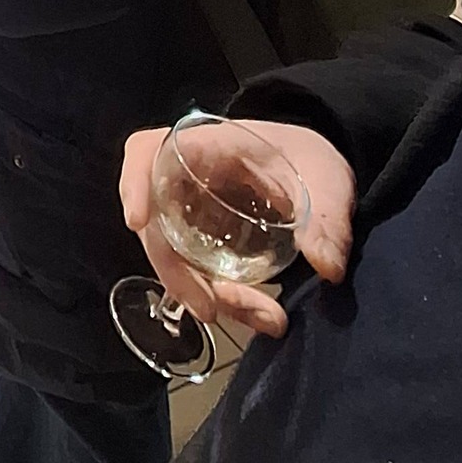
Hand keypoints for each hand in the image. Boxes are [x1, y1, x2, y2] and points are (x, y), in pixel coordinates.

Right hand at [119, 120, 355, 339]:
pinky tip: (260, 313)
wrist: (310, 169)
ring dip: (202, 291)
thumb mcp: (326, 178)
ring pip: (172, 253)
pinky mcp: (199, 236)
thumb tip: (327, 266)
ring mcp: (188, 209)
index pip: (149, 151)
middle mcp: (184, 176)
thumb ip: (327, 218)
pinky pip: (193, 268)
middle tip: (211, 309)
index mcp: (207, 145)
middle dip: (176, 270)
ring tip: (260, 317)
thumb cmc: (306, 158)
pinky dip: (220, 296)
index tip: (137, 222)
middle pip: (154, 219)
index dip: (134, 183)